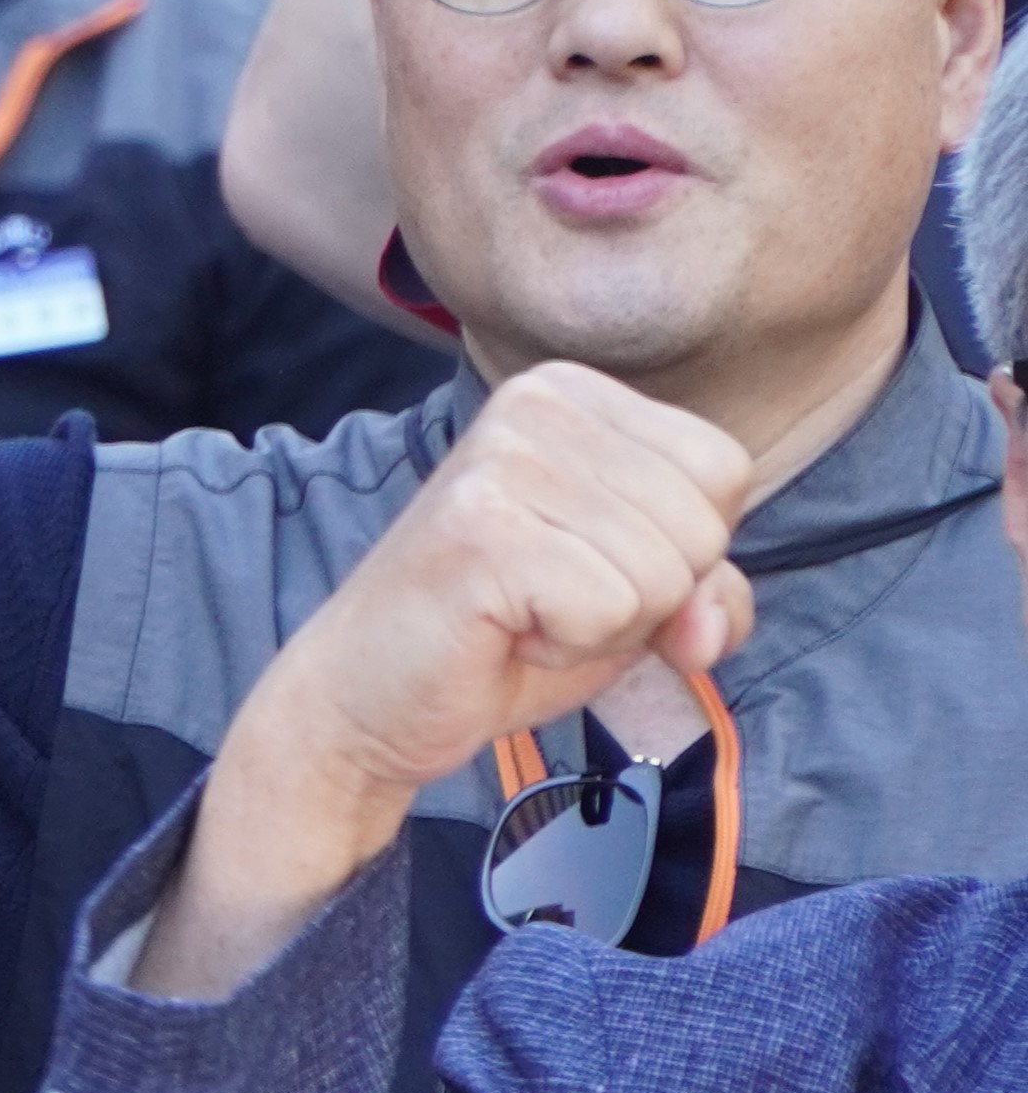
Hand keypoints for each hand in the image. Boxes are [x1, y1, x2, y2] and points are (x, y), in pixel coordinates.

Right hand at [148, 367, 756, 992]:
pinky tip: (504, 633)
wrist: (370, 699)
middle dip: (645, 596)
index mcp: (571, 392)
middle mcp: (535, 403)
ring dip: (603, 625)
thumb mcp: (633, 595)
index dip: (680, 551)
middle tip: (547, 601)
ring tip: (522, 615)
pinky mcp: (482, 530)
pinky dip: (566, 647)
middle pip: (701, 523)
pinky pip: (611, 608)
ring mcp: (504, 461)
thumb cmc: (501, 636)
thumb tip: (707, 626)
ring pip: (664, 572)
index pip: (723, 469)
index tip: (586, 568)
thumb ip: (706, 589)